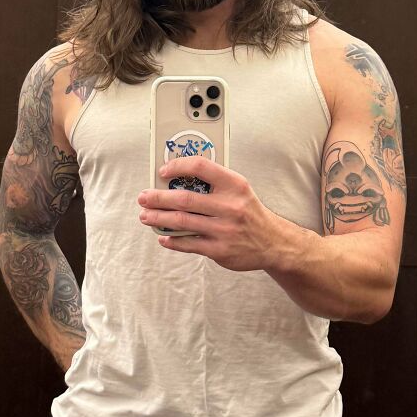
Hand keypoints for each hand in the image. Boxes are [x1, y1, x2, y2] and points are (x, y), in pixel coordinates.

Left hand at [137, 156, 284, 271]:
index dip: (179, 166)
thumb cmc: (249, 212)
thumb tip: (177, 179)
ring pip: (181, 222)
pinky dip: (172, 240)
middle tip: (143, 197)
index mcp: (234, 185)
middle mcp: (230, 206)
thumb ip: (214, 183)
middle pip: (184, 199)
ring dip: (159, 218)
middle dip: (158, 198)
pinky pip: (188, 243)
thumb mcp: (240, 190)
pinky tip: (163, 236)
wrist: (272, 242)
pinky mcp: (219, 250)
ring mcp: (223, 229)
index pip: (201, 167)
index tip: (163, 171)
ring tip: (146, 216)